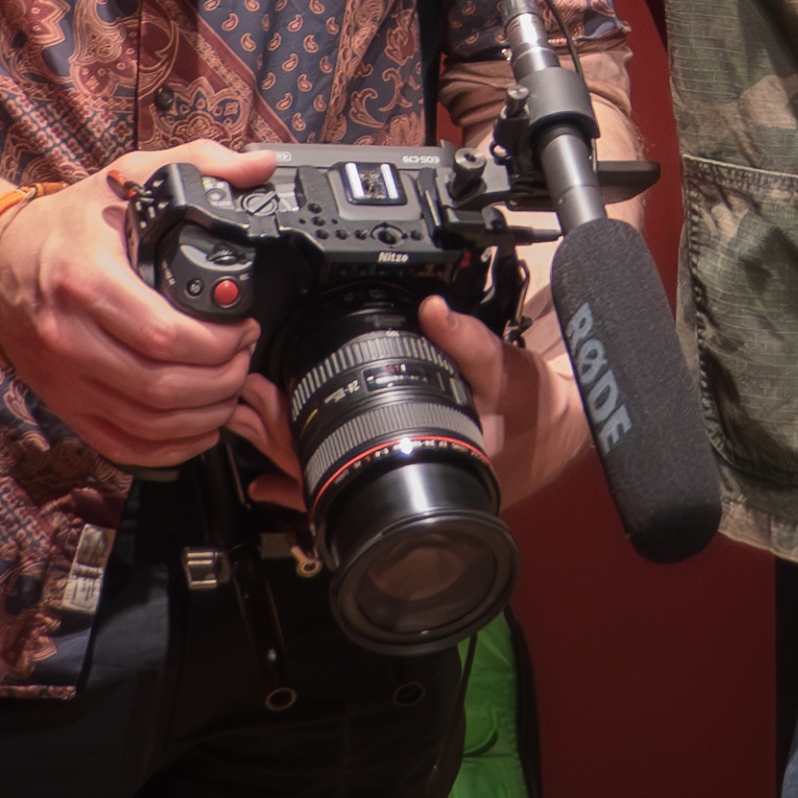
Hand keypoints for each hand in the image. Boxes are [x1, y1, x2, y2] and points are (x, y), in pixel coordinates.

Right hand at [0, 141, 269, 466]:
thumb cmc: (67, 224)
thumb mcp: (129, 175)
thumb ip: (200, 163)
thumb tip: (259, 166)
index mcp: (87, 281)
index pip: (166, 336)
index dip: (220, 343)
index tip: (245, 327)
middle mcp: (69, 337)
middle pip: (163, 387)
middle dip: (222, 379)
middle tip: (245, 357)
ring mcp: (64, 378)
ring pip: (147, 423)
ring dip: (203, 416)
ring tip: (230, 388)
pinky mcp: (63, 404)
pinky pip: (122, 445)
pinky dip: (169, 447)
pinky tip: (197, 426)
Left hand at [229, 293, 590, 517]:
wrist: (554, 437)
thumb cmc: (533, 411)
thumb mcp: (507, 369)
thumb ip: (470, 342)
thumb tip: (436, 312)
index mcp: (425, 456)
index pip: (346, 454)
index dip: (297, 429)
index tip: (267, 394)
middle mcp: (405, 480)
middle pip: (324, 469)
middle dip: (276, 435)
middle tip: (243, 400)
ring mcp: (398, 484)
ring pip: (328, 479)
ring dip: (284, 451)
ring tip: (248, 420)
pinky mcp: (398, 474)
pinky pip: (344, 485)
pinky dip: (307, 481)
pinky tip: (273, 480)